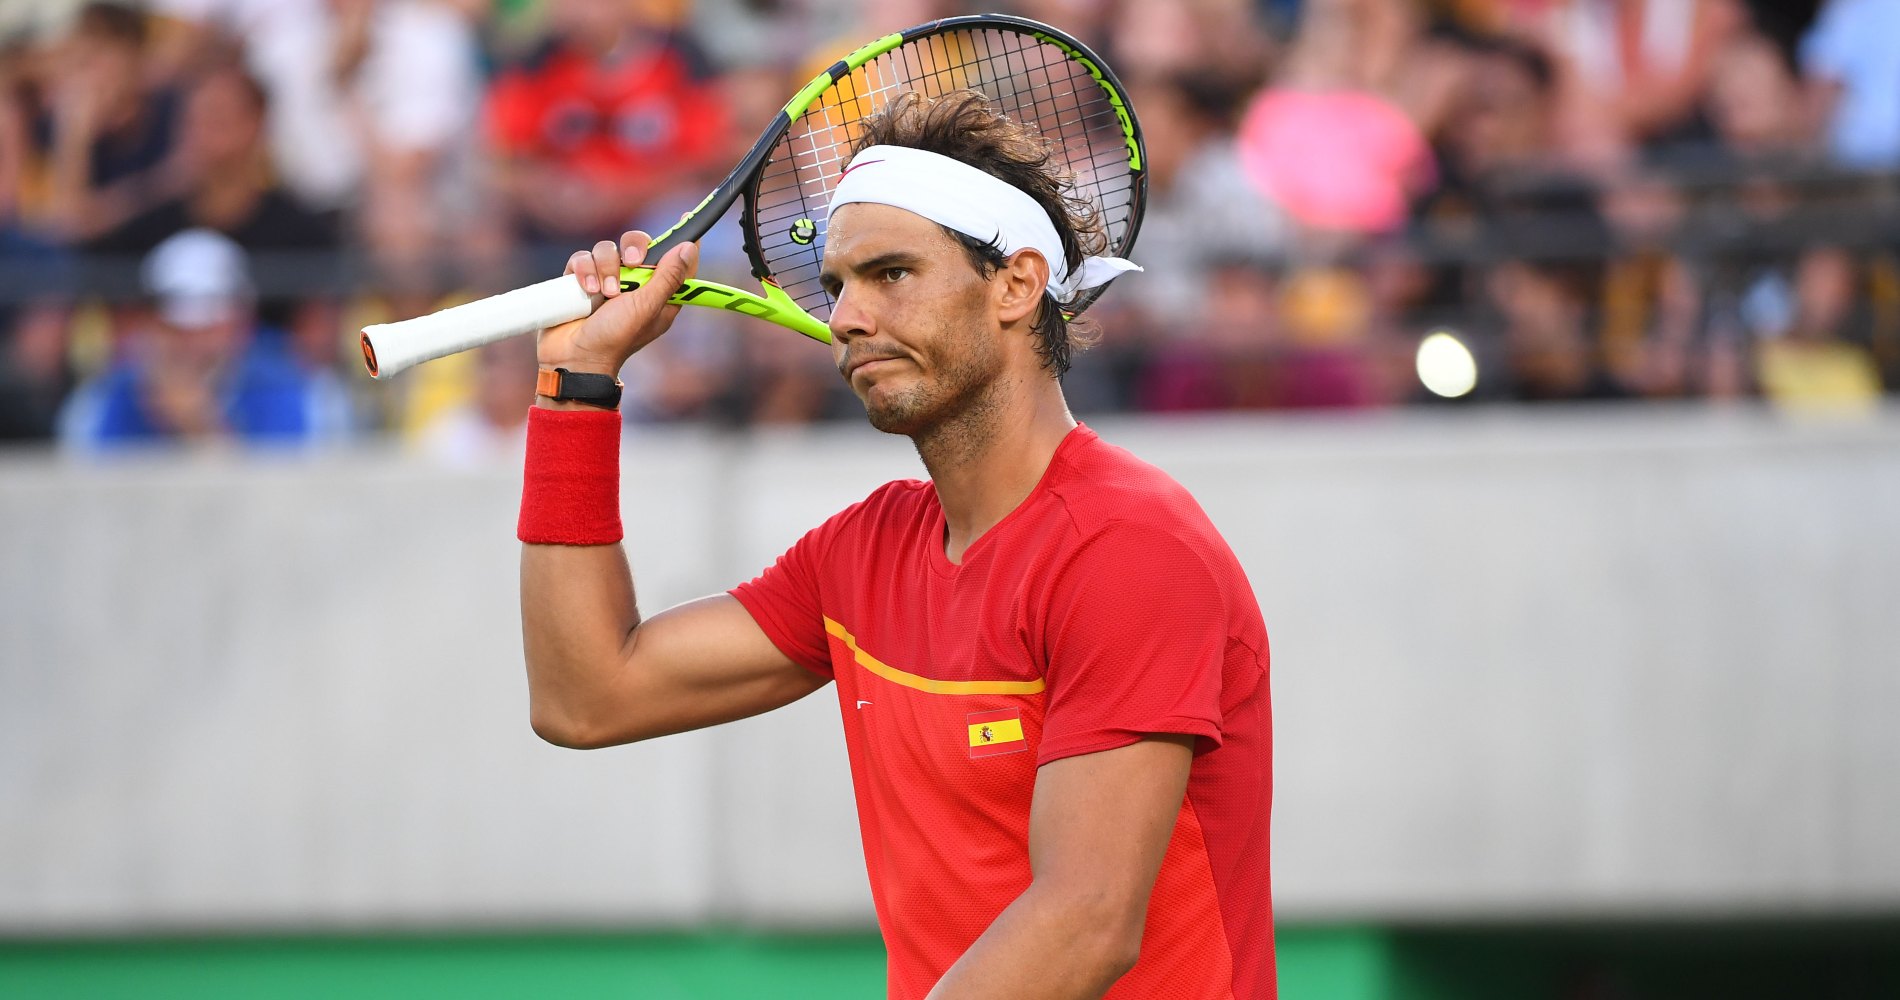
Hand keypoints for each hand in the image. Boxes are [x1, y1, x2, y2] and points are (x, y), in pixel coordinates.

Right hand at [537, 231, 699, 375]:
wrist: (574, 358)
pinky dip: (584, 271)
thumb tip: (688, 247)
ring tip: (604, 294)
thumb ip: (668, 277)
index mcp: (659, 293)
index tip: (687, 218)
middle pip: (639, 244)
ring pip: (607, 248)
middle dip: (635, 247)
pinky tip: (586, 290)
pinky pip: (583, 257)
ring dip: (606, 268)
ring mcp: (605, 280)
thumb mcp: (647, 307)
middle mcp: (634, 284)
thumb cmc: (616, 339)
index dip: (682, 239)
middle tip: (633, 262)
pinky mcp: (581, 279)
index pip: (676, 260)